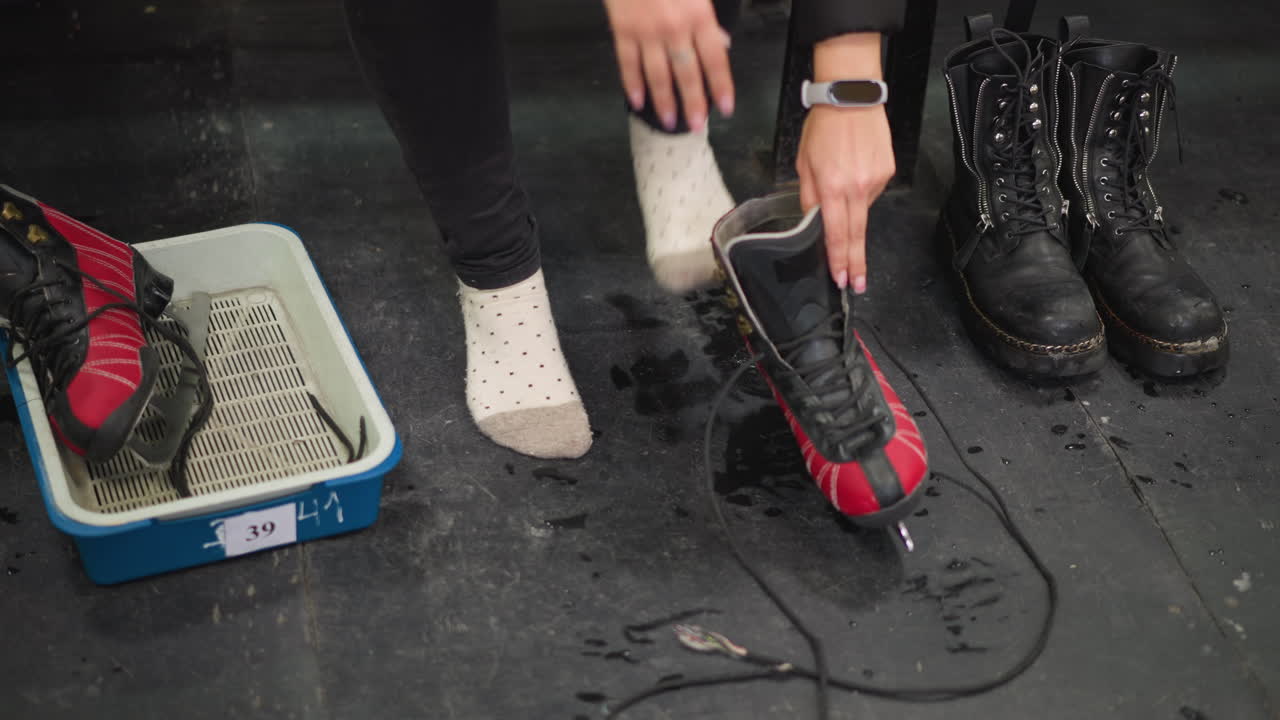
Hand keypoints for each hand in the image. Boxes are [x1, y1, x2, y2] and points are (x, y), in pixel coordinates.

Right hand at [603, 0, 733, 130]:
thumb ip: (709, 17)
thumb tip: (722, 43)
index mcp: (698, 14)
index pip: (715, 59)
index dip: (721, 86)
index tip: (725, 107)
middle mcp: (674, 27)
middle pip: (687, 74)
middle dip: (693, 103)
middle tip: (697, 124)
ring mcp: (647, 31)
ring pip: (657, 74)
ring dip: (664, 101)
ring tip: (669, 120)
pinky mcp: (623, 29)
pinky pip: (628, 62)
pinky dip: (631, 83)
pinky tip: (637, 100)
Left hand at [797, 32, 894, 291]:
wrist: (851, 96)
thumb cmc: (823, 127)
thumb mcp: (803, 163)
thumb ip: (809, 196)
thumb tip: (813, 221)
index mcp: (832, 187)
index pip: (837, 233)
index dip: (839, 259)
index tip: (842, 278)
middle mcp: (857, 187)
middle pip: (857, 234)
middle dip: (856, 262)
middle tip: (857, 283)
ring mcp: (876, 180)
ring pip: (862, 209)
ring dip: (852, 209)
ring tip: (842, 183)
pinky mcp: (887, 171)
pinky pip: (871, 191)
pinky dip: (861, 190)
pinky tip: (853, 172)